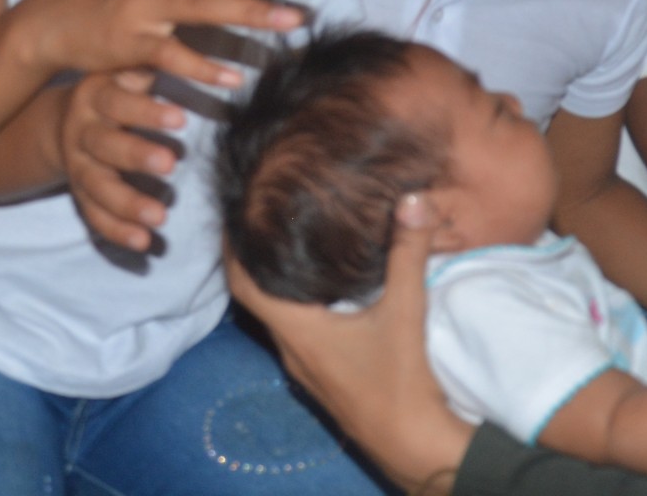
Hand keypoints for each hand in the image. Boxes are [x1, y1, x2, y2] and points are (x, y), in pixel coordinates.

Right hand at [62, 69, 191, 251]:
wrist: (62, 119)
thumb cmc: (117, 88)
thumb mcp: (130, 70)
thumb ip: (161, 62)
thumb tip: (211, 58)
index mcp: (96, 95)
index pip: (119, 102)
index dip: (147, 111)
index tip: (181, 119)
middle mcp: (81, 129)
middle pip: (105, 145)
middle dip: (137, 155)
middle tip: (171, 164)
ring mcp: (77, 164)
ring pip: (98, 185)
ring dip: (127, 203)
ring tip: (160, 216)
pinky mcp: (78, 192)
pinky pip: (93, 214)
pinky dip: (116, 230)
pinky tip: (142, 241)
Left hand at [228, 194, 473, 491]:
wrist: (414, 446)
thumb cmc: (401, 382)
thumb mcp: (406, 312)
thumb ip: (408, 254)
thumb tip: (412, 200)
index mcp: (298, 332)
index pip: (244, 285)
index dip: (232, 248)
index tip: (233, 213)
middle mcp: (292, 349)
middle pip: (259, 296)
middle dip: (258, 256)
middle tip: (265, 214)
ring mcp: (306, 366)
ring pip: (281, 314)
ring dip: (282, 280)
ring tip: (292, 238)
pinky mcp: (324, 374)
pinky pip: (300, 328)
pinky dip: (302, 300)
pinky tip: (324, 283)